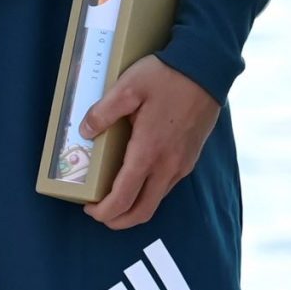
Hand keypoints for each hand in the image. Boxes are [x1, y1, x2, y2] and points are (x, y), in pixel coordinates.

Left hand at [80, 55, 219, 230]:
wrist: (206, 69)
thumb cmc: (166, 77)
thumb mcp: (127, 88)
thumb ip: (102, 112)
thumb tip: (84, 132)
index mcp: (148, 153)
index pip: (123, 199)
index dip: (104, 212)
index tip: (88, 208)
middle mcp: (167, 166)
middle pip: (142, 211)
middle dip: (118, 220)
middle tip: (100, 213)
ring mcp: (182, 164)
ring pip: (156, 200)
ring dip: (134, 207)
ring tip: (115, 196)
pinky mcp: (190, 158)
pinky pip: (166, 186)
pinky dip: (148, 193)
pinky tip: (137, 177)